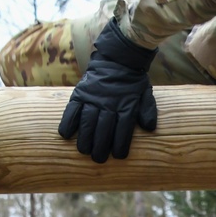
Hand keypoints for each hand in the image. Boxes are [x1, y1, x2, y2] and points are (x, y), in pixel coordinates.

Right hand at [58, 18, 157, 162]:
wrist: (118, 57)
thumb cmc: (133, 81)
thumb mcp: (145, 94)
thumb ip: (147, 111)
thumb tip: (149, 128)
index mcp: (126, 106)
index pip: (123, 130)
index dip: (120, 145)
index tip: (118, 157)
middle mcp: (109, 104)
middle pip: (103, 130)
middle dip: (100, 147)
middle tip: (98, 159)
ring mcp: (93, 98)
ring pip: (87, 122)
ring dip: (85, 139)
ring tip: (84, 151)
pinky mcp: (81, 93)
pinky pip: (72, 109)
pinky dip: (68, 122)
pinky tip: (66, 134)